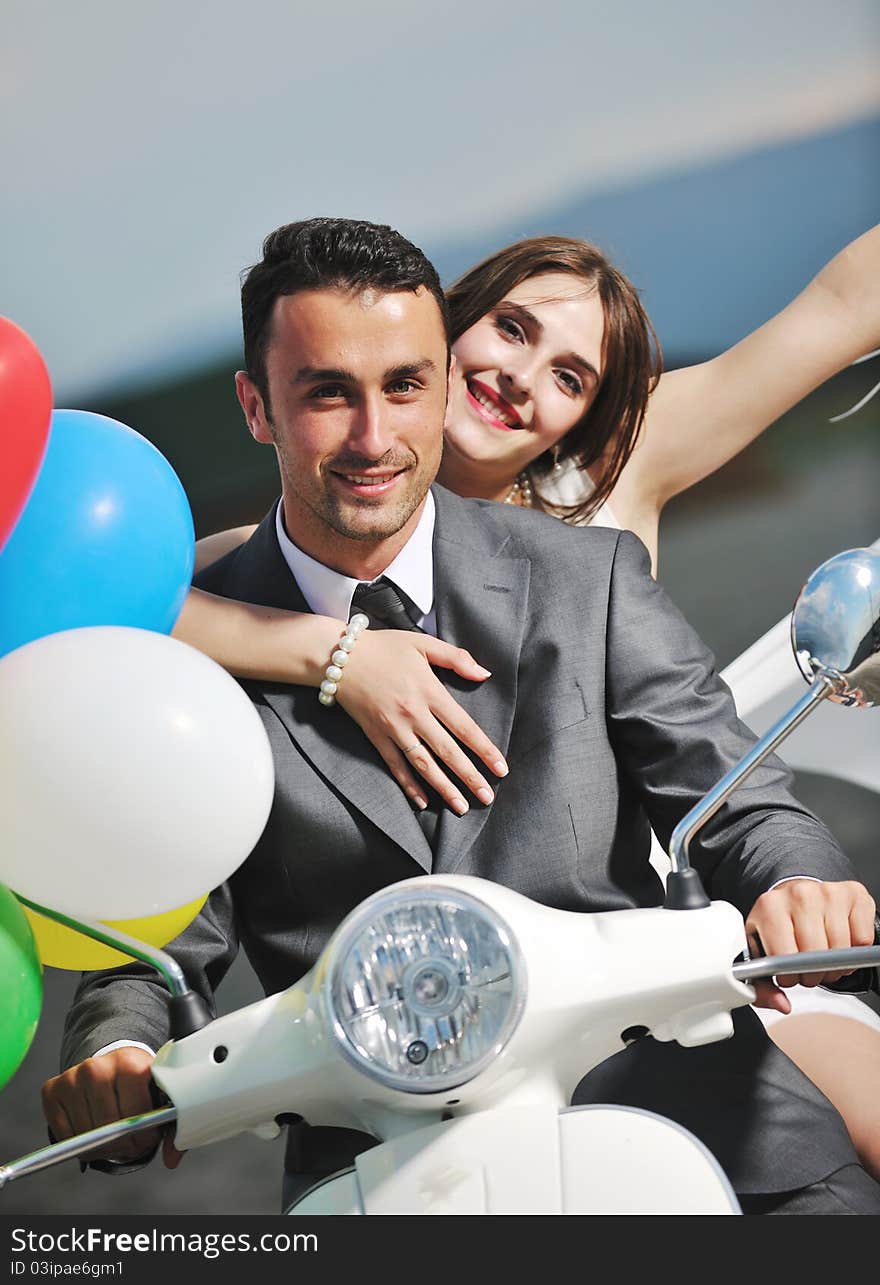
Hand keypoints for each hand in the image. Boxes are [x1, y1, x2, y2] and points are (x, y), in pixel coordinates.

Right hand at [41, 1047, 182, 1168]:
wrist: (113, 1060)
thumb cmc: (138, 1081)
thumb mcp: (159, 1094)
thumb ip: (171, 1125)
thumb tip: (172, 1159)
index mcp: (129, 1062)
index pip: (135, 1113)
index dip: (144, 1135)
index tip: (148, 1138)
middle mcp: (97, 1067)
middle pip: (109, 1127)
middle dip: (124, 1144)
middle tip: (131, 1144)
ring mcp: (72, 1077)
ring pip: (87, 1135)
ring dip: (102, 1147)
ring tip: (114, 1138)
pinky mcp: (52, 1090)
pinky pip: (65, 1135)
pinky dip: (80, 1144)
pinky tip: (93, 1133)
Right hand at [337, 630, 507, 814]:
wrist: (339, 656)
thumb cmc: (385, 647)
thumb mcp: (423, 644)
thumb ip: (457, 658)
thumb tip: (485, 674)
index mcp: (429, 691)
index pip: (464, 727)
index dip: (484, 750)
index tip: (501, 768)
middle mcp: (413, 713)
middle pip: (447, 751)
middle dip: (470, 777)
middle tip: (487, 797)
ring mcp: (393, 727)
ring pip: (423, 764)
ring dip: (443, 787)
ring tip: (461, 806)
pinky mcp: (375, 735)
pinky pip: (395, 765)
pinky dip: (409, 785)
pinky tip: (423, 801)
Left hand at [745, 879, 876, 1012]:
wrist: (796, 897)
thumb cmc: (778, 926)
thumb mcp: (759, 952)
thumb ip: (761, 985)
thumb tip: (782, 1004)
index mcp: (769, 906)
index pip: (783, 956)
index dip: (788, 976)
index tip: (788, 977)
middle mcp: (799, 894)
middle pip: (815, 955)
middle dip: (812, 975)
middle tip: (807, 971)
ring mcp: (828, 892)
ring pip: (840, 949)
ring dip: (834, 966)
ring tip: (823, 960)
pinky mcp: (854, 894)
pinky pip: (863, 939)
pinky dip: (855, 951)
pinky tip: (840, 945)